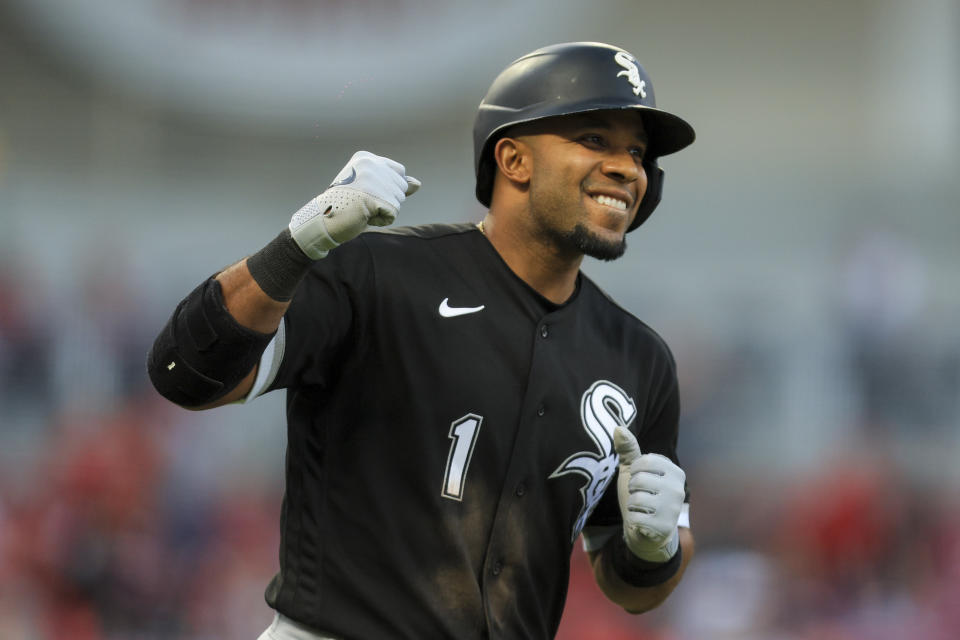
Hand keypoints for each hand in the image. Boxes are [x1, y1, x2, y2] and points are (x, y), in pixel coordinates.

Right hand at [289, 151, 420, 258]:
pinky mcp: (378, 197)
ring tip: (362, 208)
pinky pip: (393, 214)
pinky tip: (364, 215)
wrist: (323, 219)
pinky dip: (381, 220)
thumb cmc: (345, 204)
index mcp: (366, 158)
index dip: (388, 187)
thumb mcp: (370, 188)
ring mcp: (375, 180)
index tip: (367, 191)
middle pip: (401, 187)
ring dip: (384, 210)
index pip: (399, 172)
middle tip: (362, 202)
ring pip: (398, 202)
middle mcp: (371, 164)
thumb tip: (418, 184)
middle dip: (387, 200)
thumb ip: (395, 184)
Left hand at [613, 426, 684, 562]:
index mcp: (674, 471)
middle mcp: (678, 489)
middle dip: (632, 489)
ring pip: (637, 499)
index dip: (634, 472)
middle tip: (640, 496)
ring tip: (640, 508)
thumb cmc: (640, 494)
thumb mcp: (632, 470)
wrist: (647, 531)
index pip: (645, 461)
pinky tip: (642, 521)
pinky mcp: (665, 527)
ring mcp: (673, 509)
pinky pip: (636, 517)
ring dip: (631, 505)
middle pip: (639, 480)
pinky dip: (633, 520)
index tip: (640, 480)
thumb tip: (617, 427)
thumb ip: (628, 449)